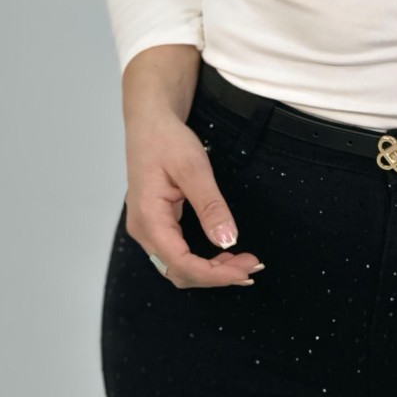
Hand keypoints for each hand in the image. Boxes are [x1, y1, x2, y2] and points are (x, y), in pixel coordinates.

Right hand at [123, 102, 263, 287]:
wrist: (149, 121)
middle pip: (179, 271)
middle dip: (216, 275)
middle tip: (252, 266)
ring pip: (178, 266)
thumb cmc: (166, 139)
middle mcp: (144, 229)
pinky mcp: (157, 223)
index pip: (181, 263)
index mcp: (148, 218)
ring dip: (210, 270)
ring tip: (243, 263)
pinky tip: (224, 256)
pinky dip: (202, 260)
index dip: (215, 274)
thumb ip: (210, 206)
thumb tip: (227, 241)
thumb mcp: (193, 168)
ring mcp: (148, 228)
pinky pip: (177, 253)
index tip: (245, 270)